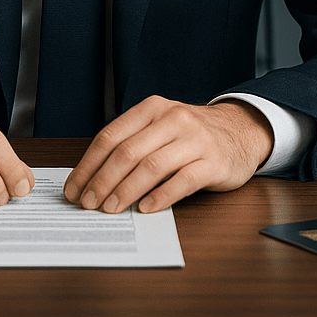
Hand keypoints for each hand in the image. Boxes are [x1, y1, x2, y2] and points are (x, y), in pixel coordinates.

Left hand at [62, 96, 272, 214]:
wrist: (241, 130)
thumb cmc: (191, 134)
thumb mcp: (160, 126)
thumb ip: (132, 143)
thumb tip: (92, 178)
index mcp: (152, 108)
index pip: (110, 136)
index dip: (88, 165)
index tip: (74, 189)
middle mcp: (172, 119)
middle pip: (127, 152)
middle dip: (102, 181)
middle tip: (89, 204)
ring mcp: (195, 139)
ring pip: (151, 167)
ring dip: (126, 191)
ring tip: (111, 209)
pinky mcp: (213, 162)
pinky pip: (182, 181)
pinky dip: (160, 196)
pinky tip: (145, 208)